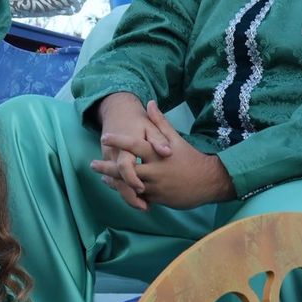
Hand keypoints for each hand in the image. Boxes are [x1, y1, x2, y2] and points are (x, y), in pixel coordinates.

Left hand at [93, 101, 236, 209]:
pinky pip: (139, 197)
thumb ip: (159, 122)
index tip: (104, 137)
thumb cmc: (190, 157)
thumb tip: (150, 103)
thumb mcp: (175, 138)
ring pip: (129, 185)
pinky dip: (128, 193)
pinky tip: (119, 189)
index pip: (135, 145)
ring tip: (104, 178)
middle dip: (107, 167)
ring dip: (115, 182)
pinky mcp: (158, 199)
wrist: (208, 181)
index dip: (118, 141)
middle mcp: (155, 170)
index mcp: (158, 153)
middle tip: (93, 164)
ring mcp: (155, 186)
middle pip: (126, 169)